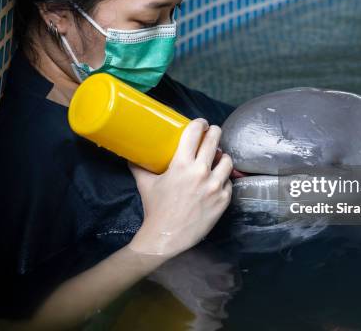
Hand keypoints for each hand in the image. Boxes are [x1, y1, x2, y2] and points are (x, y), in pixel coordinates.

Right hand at [128, 119, 232, 256]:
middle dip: (214, 133)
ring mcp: (214, 186)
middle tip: (212, 133)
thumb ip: (140, 167)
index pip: (195, 133)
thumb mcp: (145, 184)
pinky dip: (223, 180)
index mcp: (182, 165)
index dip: (200, 124)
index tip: (202, 123)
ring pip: (226, 160)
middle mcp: (201, 172)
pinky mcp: (223, 200)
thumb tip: (132, 155)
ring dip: (221, 157)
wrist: (166, 237)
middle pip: (214, 141)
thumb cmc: (155, 209)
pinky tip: (217, 181)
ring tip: (217, 159)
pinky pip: (228, 182)